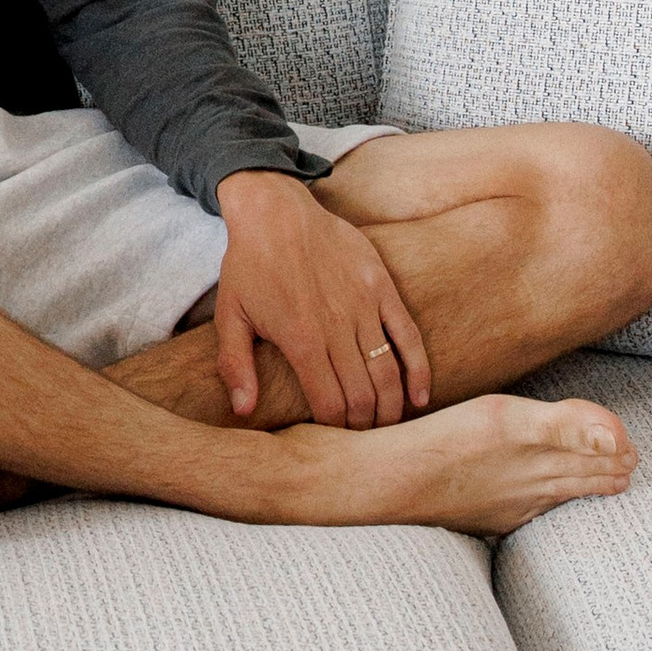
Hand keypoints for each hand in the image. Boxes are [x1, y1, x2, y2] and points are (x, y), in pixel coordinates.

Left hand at [212, 169, 430, 427]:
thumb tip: (242, 411)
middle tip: (362, 438)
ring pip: (388, 372)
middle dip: (365, 426)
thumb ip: (236, 366)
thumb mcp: (230, 315)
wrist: (275, 211)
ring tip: (387, 426)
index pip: (330, 404)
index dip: (335, 429)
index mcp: (300, 339)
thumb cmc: (250, 265)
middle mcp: (337, 327)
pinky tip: (421, 398)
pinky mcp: (382, 287)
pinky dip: (419, 371)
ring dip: (392, 407)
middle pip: (363, 395)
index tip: (333, 440)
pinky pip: (408, 336)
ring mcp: (364, 306)